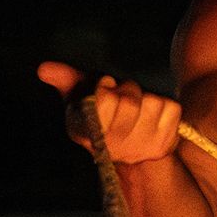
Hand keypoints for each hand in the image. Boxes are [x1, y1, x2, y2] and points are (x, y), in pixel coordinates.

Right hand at [36, 62, 181, 164]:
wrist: (132, 147)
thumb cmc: (103, 114)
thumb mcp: (81, 94)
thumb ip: (66, 79)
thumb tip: (44, 69)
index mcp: (86, 132)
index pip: (102, 102)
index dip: (105, 88)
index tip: (105, 86)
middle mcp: (111, 145)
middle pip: (128, 102)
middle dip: (127, 90)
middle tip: (124, 95)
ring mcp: (139, 148)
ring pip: (151, 103)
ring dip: (147, 98)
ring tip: (139, 107)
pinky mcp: (164, 145)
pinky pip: (172, 109)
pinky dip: (165, 106)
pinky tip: (155, 116)